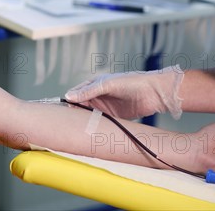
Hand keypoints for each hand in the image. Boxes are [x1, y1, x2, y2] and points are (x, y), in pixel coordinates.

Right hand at [65, 66, 184, 119]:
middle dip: (75, 113)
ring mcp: (106, 106)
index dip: (68, 101)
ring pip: (90, 115)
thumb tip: (68, 96)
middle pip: (81, 106)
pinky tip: (90, 131)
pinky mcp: (114, 116)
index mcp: (95, 84)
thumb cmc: (131, 82)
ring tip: (76, 129)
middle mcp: (98, 95)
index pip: (76, 93)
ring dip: (85, 120)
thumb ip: (88, 91)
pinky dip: (96, 126)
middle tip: (66, 122)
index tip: (60, 111)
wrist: (154, 92)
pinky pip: (101, 122)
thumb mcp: (107, 84)